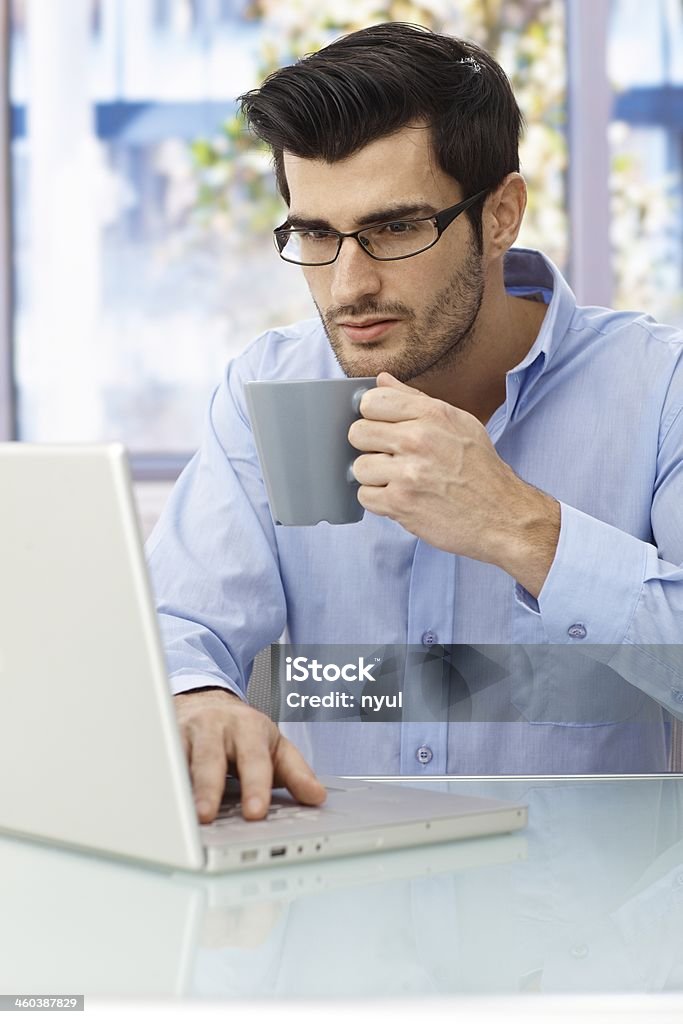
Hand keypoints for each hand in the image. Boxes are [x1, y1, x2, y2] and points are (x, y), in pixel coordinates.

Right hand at [173, 689, 325, 822]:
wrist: (207, 701)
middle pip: (211, 759)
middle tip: (208, 815)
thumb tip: (316, 797)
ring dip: (178, 787)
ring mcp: (188, 733)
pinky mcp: (164, 740)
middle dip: (209, 787)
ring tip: (179, 815)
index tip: (255, 811)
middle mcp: (216, 728)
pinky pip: (161, 761)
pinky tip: (158, 801)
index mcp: (249, 728)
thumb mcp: (274, 745)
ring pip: (180, 759)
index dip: (255, 785)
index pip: (254, 759)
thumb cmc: (243, 730)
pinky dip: (160, 780)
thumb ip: (296, 772)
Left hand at [348, 372, 559, 597]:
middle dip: (370, 447)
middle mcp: (418, 439)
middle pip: (358, 433)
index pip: (372, 401)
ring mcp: (408, 473)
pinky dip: (379, 501)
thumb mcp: (457, 422)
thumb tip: (382, 380)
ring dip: (375, 478)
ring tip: (399, 481)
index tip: (383, 428)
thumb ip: (415, 400)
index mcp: (432, 414)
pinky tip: (400, 498)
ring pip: (358, 468)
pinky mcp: (401, 504)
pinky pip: (364, 496)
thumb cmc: (480, 469)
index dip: (373, 416)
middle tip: (390, 458)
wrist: (503, 515)